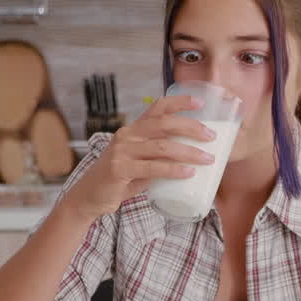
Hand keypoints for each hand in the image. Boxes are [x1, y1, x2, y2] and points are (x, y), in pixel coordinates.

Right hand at [61, 95, 216, 220]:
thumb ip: (159, 157)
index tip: (200, 103)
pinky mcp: (120, 169)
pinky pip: (153, 167)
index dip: (179, 102)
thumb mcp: (140, 162)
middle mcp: (127, 135)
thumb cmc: (119, 180)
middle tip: (211, 137)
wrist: (90, 197)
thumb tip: (191, 158)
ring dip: (189, 152)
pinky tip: (189, 173)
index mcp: (133, 130)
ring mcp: (122, 151)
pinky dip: (174, 170)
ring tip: (208, 159)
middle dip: (191, 128)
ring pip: (163, 146)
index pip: (157, 107)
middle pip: (164, 124)